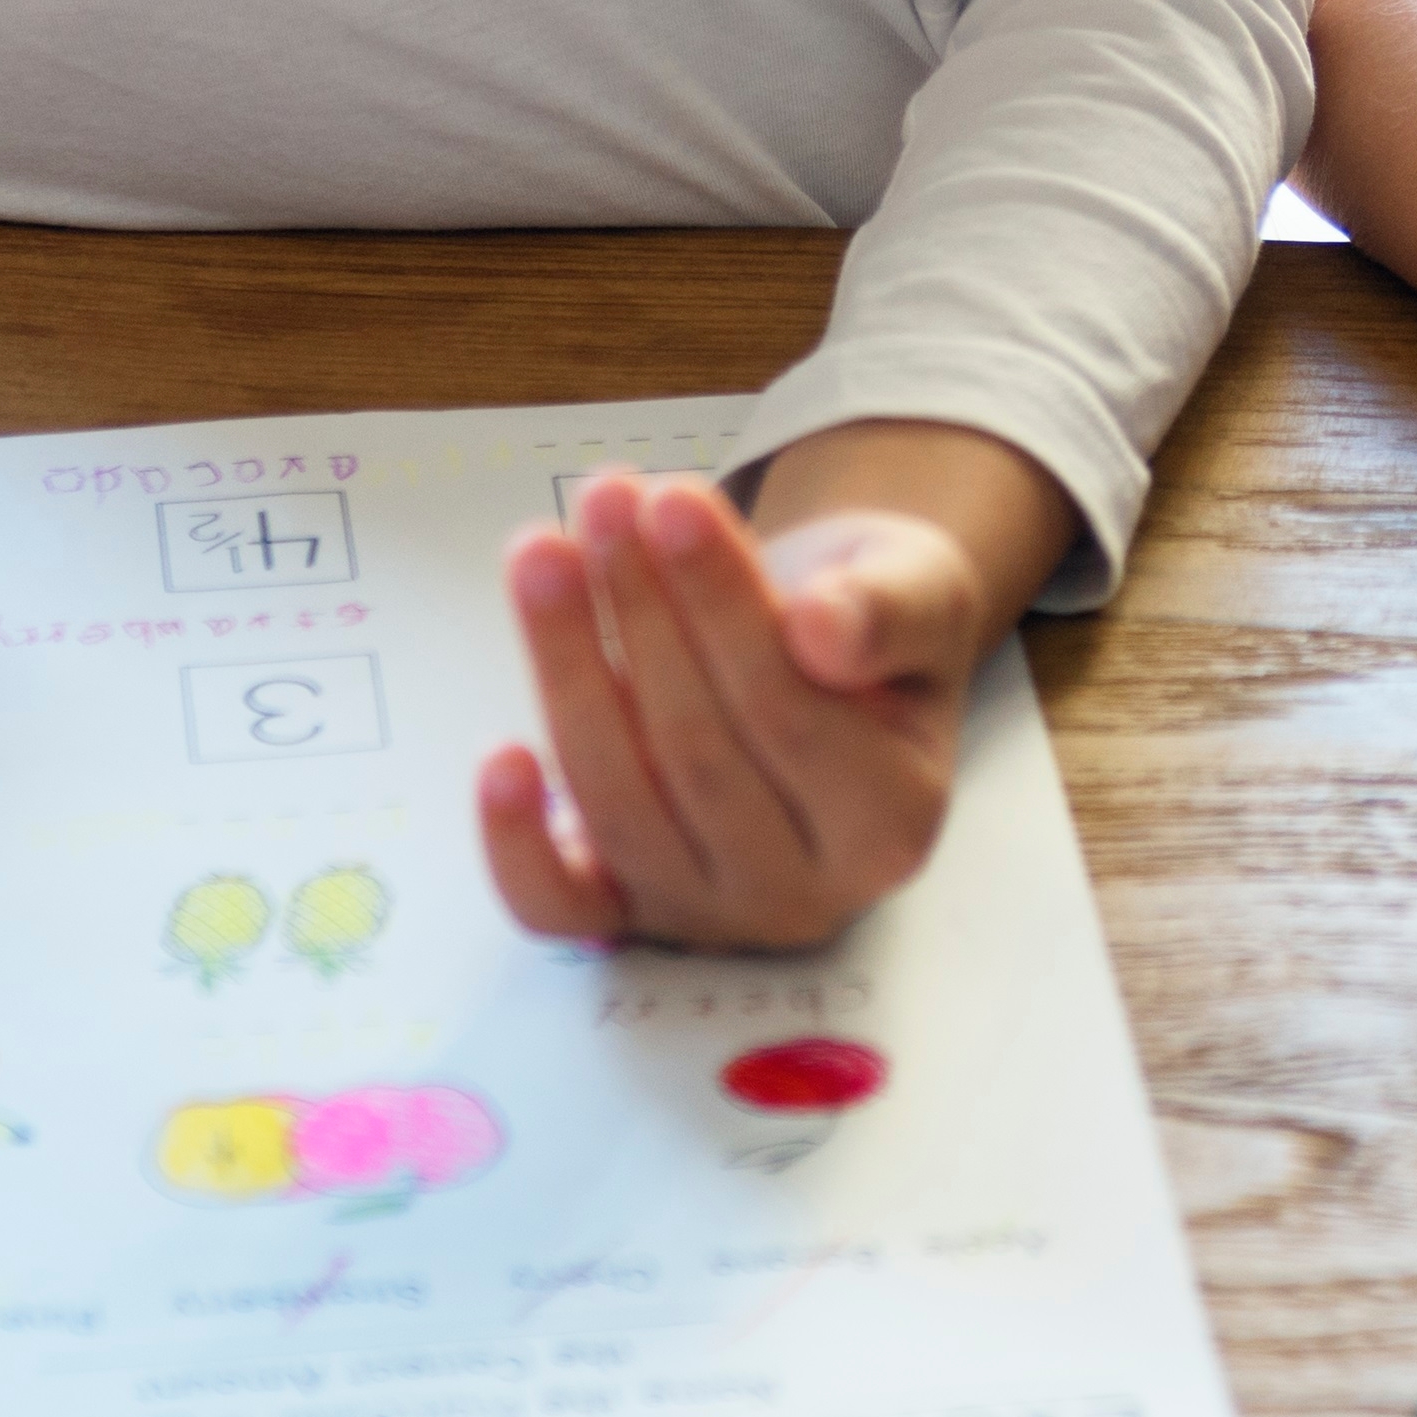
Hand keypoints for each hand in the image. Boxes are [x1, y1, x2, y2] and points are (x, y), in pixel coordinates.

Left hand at [476, 422, 1064, 948]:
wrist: (824, 661)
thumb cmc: (867, 622)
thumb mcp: (918, 590)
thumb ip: (888, 612)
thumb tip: (822, 628)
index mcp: (892, 824)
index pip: (788, 715)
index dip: (722, 606)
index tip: (676, 500)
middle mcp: (803, 894)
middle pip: (695, 755)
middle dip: (639, 613)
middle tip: (605, 500)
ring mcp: (706, 913)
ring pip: (617, 802)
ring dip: (567, 665)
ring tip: (542, 550)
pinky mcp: (623, 916)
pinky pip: (555, 907)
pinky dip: (513, 842)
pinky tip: (497, 756)